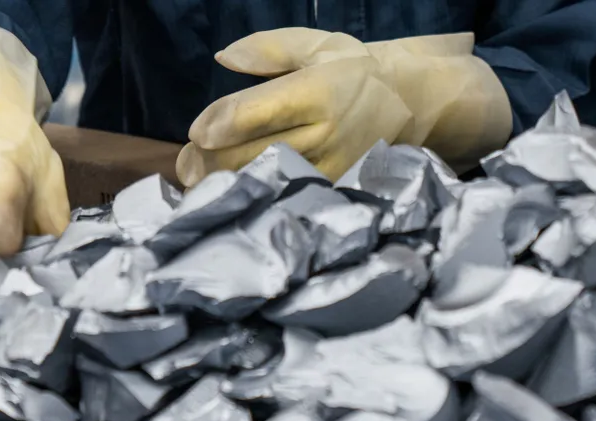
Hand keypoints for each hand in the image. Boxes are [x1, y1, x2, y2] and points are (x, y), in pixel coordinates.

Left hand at [176, 28, 413, 185]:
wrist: (407, 104)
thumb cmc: (351, 71)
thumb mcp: (315, 46)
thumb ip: (266, 50)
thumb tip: (224, 57)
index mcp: (315, 91)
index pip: (253, 113)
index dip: (217, 124)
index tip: (195, 134)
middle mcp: (322, 134)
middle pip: (248, 155)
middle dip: (209, 160)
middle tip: (188, 161)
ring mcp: (327, 169)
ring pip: (261, 183)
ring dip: (224, 183)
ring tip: (201, 179)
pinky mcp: (331, 193)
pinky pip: (282, 198)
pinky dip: (253, 197)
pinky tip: (235, 194)